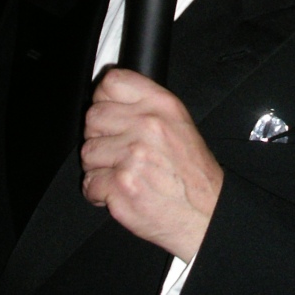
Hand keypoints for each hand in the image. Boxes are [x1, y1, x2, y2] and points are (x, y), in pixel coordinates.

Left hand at [81, 68, 222, 261]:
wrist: (206, 212)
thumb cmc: (191, 172)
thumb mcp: (178, 123)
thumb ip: (146, 107)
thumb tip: (108, 100)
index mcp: (161, 105)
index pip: (112, 82)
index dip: (103, 99)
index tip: (109, 114)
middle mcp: (147, 125)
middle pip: (93, 117)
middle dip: (99, 136)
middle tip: (116, 151)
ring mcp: (132, 155)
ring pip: (87, 151)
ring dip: (98, 166)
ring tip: (120, 173)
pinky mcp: (121, 185)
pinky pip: (88, 183)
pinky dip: (98, 192)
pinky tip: (118, 191)